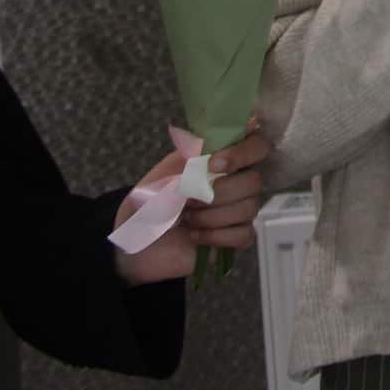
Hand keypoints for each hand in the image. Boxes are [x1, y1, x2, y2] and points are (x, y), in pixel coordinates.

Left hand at [112, 124, 270, 285]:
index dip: (243, 152)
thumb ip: (190, 162)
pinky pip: (244, 234)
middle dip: (219, 194)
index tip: (214, 164)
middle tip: (189, 201)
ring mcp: (238, 210)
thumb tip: (210, 146)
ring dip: (212, 217)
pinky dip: (217, 236)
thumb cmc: (147, 205)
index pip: (256, 144)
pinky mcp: (236, 237)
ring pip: (250, 208)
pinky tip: (196, 236)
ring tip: (188, 220)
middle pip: (255, 180)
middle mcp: (236, 181)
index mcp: (220, 159)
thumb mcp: (161, 178)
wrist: (133, 245)